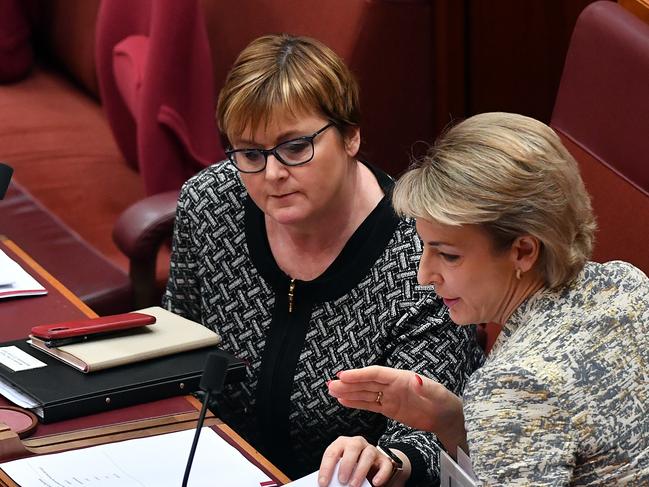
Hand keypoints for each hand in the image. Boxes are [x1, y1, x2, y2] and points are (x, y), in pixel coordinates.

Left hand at [318, 436, 405, 486]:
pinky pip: (385, 464)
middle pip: (352, 447)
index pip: (332, 452)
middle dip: (346, 465)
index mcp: (342, 443)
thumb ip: (336, 473)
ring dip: (360, 470)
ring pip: (368, 454)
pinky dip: (381, 474)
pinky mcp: (383, 459)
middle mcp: (357, 443)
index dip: (326, 468)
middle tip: (342, 480)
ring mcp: (371, 450)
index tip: (323, 483)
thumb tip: (330, 485)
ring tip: (354, 485)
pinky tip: (375, 483)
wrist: (371, 463)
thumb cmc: (351, 466)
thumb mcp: (341, 467)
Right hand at [328, 366, 465, 452]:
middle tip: (331, 384)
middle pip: (366, 383)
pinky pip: (369, 404)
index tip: (343, 375)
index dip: (359, 374)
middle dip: (348, 384)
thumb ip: (424, 387)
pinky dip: (356, 403)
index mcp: (401, 378)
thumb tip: (415, 379)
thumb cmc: (442, 401)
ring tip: (331, 391)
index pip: (375, 374)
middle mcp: (392, 385)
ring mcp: (389, 396)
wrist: (446, 416)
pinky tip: (344, 401)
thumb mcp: (436, 392)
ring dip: (348, 392)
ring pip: (365, 394)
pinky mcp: (389, 408)